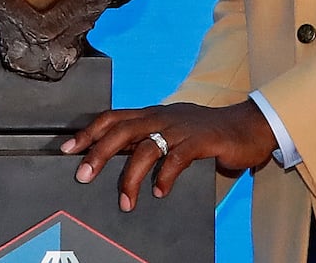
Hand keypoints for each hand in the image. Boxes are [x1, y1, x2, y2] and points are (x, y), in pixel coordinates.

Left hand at [60, 101, 276, 209]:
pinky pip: (177, 159)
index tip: (67, 149)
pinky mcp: (200, 141)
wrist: (247, 125)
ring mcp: (180, 127)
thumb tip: (117, 154)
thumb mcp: (171, 129)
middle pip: (121, 130)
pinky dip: (165, 177)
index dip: (88, 132)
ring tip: (125, 201)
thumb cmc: (206, 131)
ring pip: (146, 147)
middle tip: (82, 175)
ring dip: (130, 177)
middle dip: (98, 153)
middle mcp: (162, 116)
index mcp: (152, 113)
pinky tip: (159, 192)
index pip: (112, 118)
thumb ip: (147, 138)